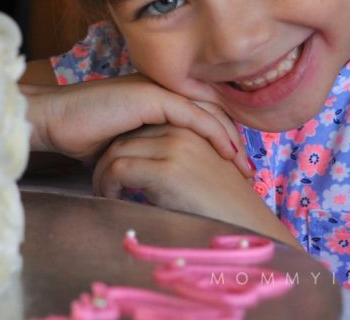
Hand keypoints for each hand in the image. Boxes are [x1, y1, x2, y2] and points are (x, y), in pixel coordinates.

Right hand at [23, 73, 251, 178]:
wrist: (55, 120)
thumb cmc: (81, 135)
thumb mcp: (123, 146)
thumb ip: (145, 150)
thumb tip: (160, 178)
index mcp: (156, 97)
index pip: (200, 114)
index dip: (220, 138)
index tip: (233, 166)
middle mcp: (161, 88)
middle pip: (210, 110)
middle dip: (232, 139)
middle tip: (247, 169)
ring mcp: (156, 89)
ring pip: (206, 111)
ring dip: (228, 137)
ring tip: (241, 164)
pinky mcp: (151, 95)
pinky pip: (191, 114)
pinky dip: (211, 132)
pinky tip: (225, 151)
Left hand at [92, 125, 298, 247]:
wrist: (247, 224)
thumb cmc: (224, 205)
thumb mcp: (202, 169)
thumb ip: (177, 157)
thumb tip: (143, 167)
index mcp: (192, 125)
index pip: (143, 125)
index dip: (124, 145)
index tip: (113, 166)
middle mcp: (183, 129)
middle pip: (127, 136)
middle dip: (108, 158)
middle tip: (102, 181)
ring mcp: (175, 146)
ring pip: (118, 150)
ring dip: (104, 173)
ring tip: (104, 192)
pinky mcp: (167, 169)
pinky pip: (120, 168)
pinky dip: (108, 184)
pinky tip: (110, 198)